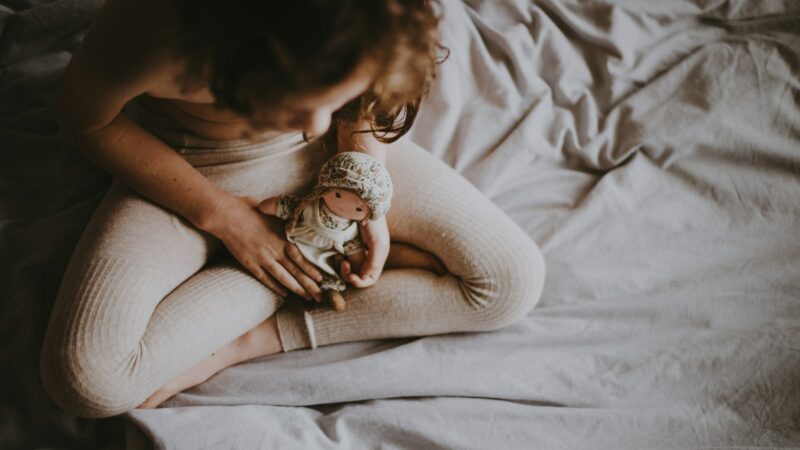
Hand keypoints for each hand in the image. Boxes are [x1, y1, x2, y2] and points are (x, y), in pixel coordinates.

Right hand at [203, 194, 323, 301]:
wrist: (225, 215)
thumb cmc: (248, 208)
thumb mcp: (272, 211)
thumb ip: (284, 219)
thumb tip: (297, 217)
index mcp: (282, 236)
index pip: (301, 257)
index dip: (312, 269)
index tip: (322, 278)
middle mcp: (274, 249)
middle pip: (295, 271)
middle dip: (309, 285)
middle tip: (320, 296)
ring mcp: (262, 258)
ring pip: (283, 277)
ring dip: (296, 289)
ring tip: (307, 298)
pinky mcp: (250, 263)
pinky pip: (265, 278)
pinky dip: (276, 287)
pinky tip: (285, 294)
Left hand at [340, 216, 389, 287]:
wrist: (364, 205)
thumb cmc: (373, 224)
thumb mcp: (377, 244)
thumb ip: (373, 263)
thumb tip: (364, 278)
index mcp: (378, 258)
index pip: (370, 279)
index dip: (360, 282)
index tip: (350, 275)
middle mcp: (369, 256)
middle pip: (359, 275)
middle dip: (349, 274)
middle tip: (343, 264)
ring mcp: (360, 251)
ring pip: (351, 268)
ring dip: (344, 267)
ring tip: (339, 258)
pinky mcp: (351, 245)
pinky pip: (346, 259)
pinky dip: (341, 259)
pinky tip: (338, 254)